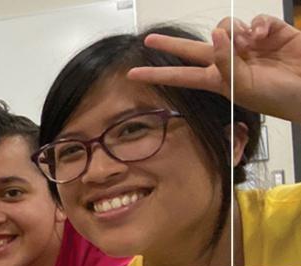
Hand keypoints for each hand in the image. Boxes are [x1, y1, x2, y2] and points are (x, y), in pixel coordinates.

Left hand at [128, 15, 300, 121]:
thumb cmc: (279, 97)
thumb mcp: (244, 85)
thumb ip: (225, 61)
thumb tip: (214, 35)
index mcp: (219, 80)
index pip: (182, 75)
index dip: (158, 74)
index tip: (133, 75)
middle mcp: (230, 62)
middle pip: (194, 49)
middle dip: (172, 44)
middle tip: (150, 39)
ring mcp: (249, 47)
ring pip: (226, 28)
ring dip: (234, 33)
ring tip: (249, 45)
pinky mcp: (270, 33)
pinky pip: (255, 22)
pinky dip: (258, 26)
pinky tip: (264, 37)